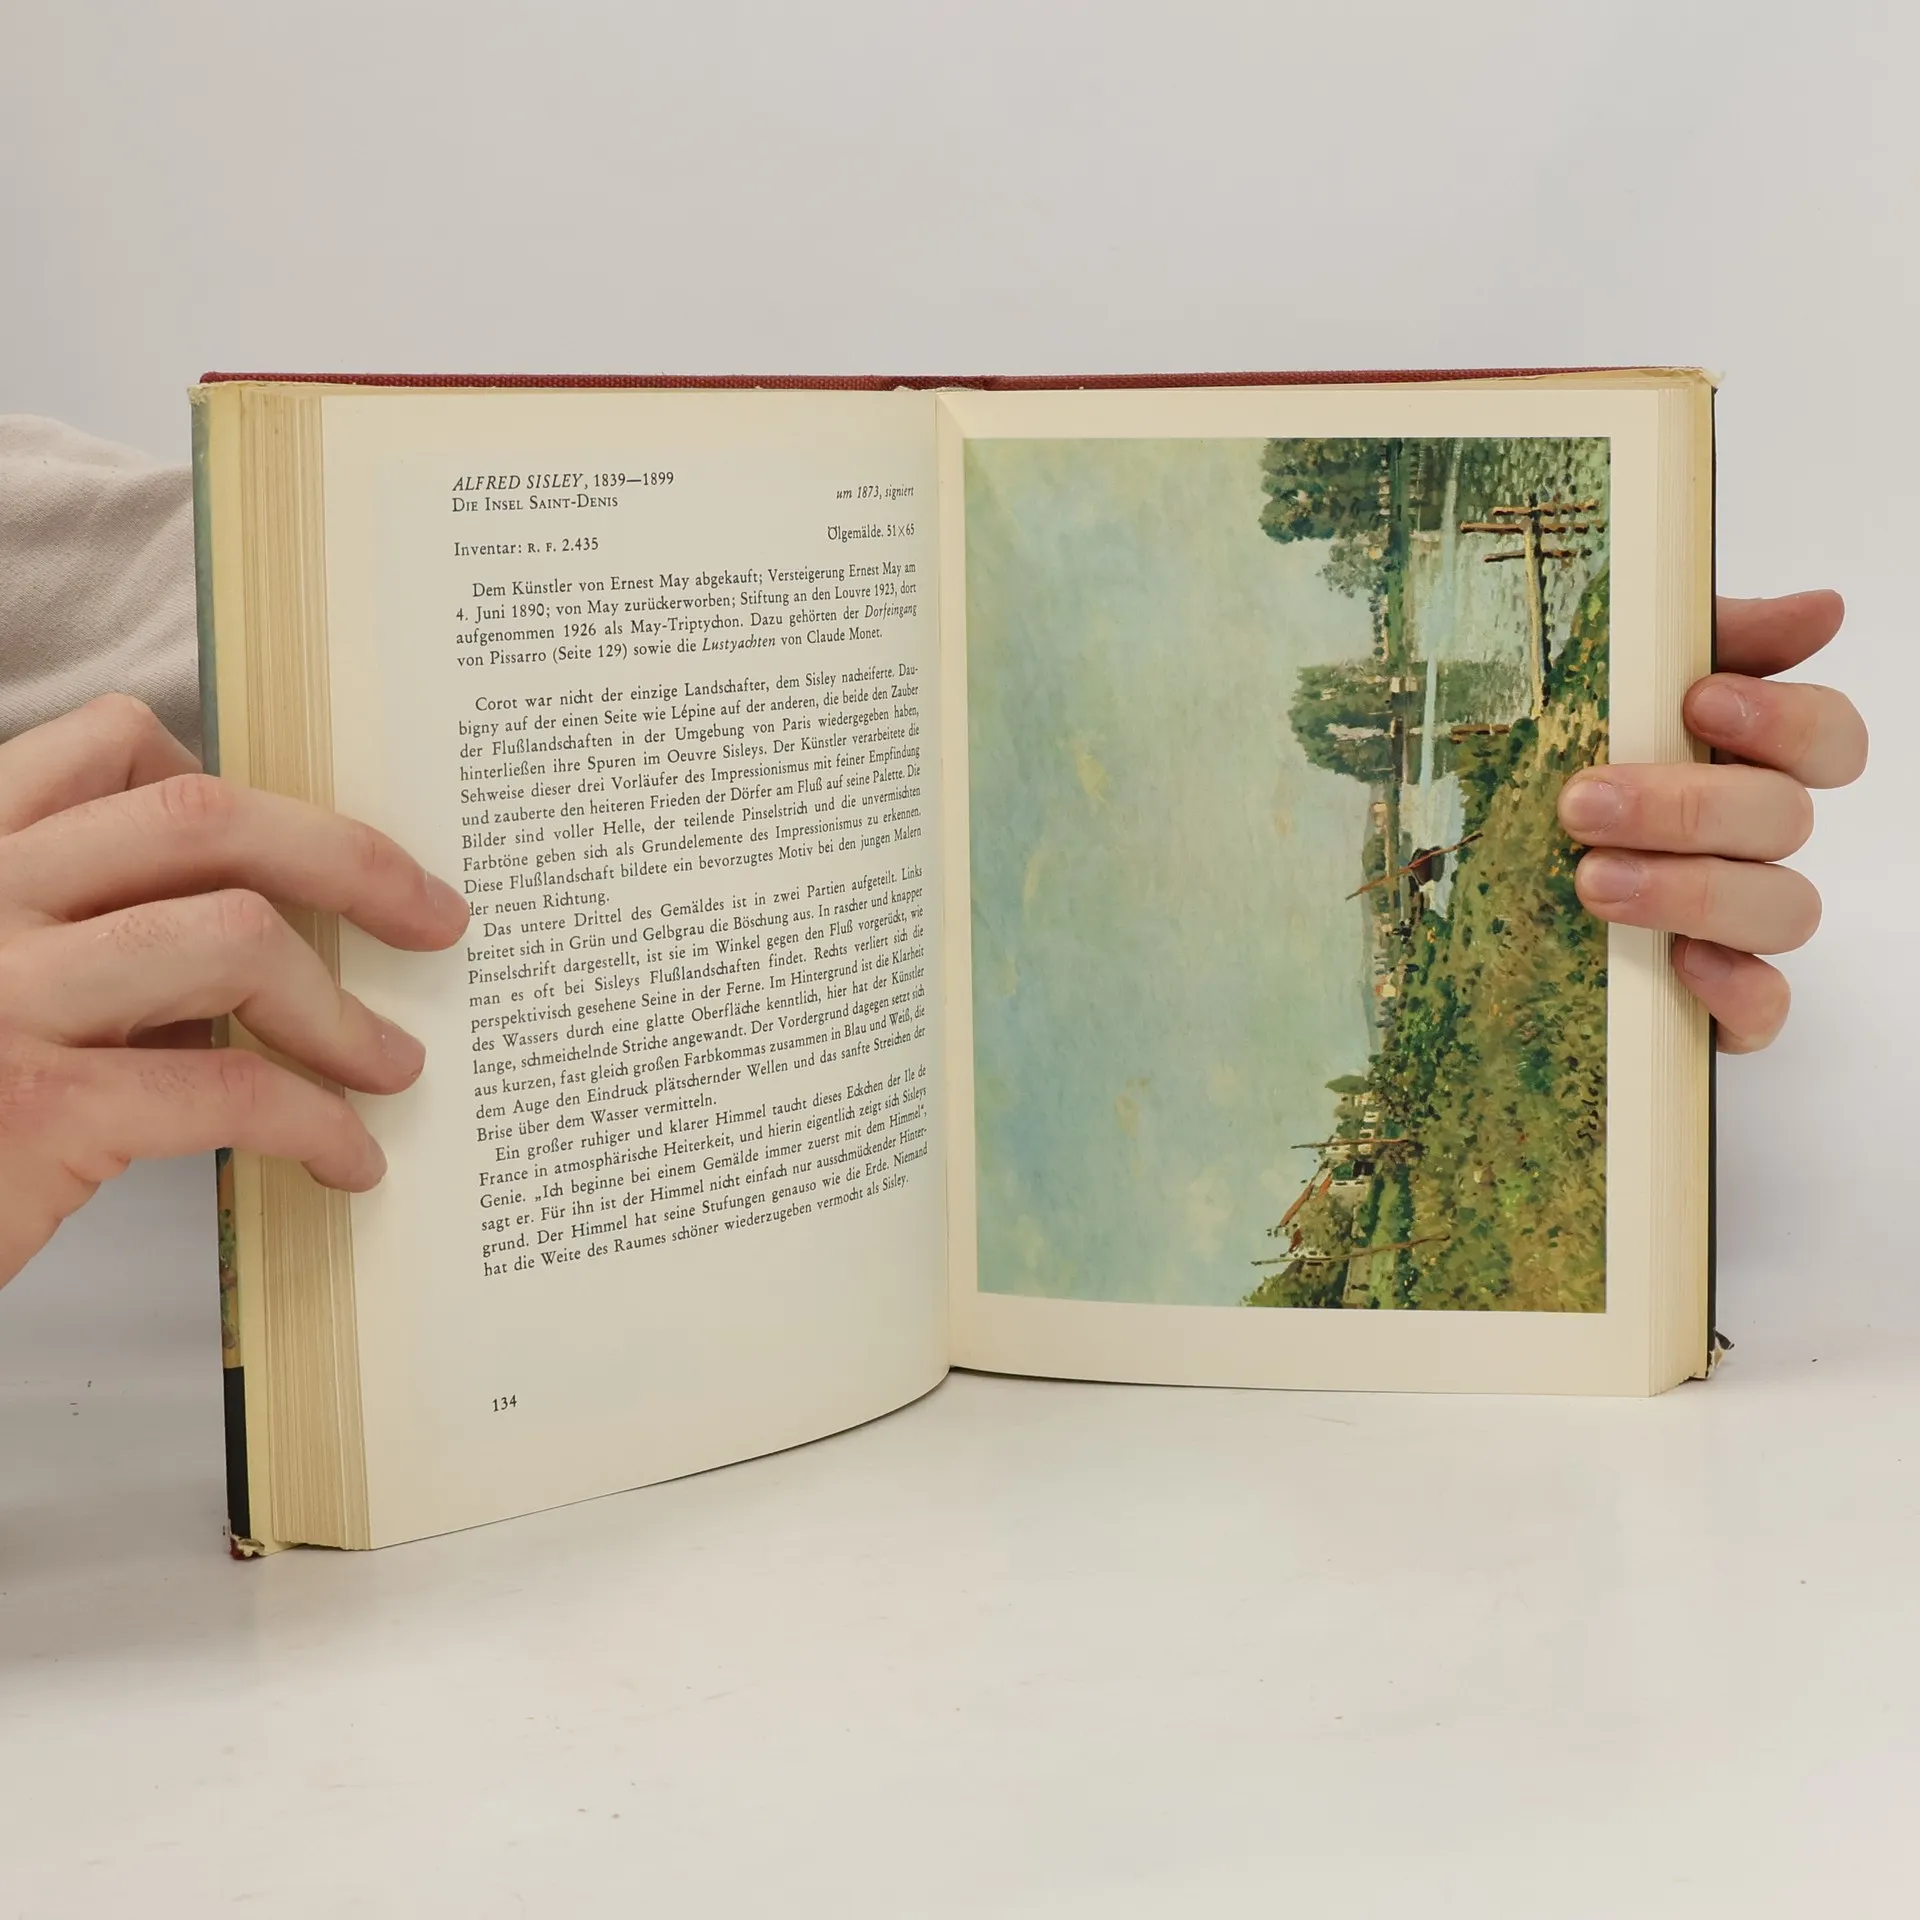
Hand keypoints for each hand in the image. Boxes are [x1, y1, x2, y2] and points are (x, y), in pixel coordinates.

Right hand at [0, 696, 469, 1284]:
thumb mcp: (3, 982)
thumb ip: (90, 935)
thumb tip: (261, 932)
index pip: (112, 746)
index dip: (235, 788)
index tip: (310, 853)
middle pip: (203, 818)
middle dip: (349, 862)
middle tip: (434, 918)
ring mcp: (2, 996)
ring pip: (232, 939)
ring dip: (340, 1011)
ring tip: (391, 1064)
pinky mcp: (41, 1109)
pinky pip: (230, 1089)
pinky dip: (317, 1124)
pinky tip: (347, 1158)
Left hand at [1557, 590, 1865, 1052]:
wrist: (1463, 889)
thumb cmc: (1545, 775)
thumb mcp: (1598, 690)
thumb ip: (1698, 640)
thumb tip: (1821, 609)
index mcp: (1738, 764)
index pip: (1826, 738)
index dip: (1785, 719)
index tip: (1697, 700)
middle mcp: (1751, 844)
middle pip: (1784, 819)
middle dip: (1686, 807)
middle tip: (1581, 804)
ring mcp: (1738, 927)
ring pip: (1782, 908)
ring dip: (1691, 891)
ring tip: (1590, 883)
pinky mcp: (1713, 1003)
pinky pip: (1764, 1009)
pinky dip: (1736, 990)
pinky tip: (1681, 964)